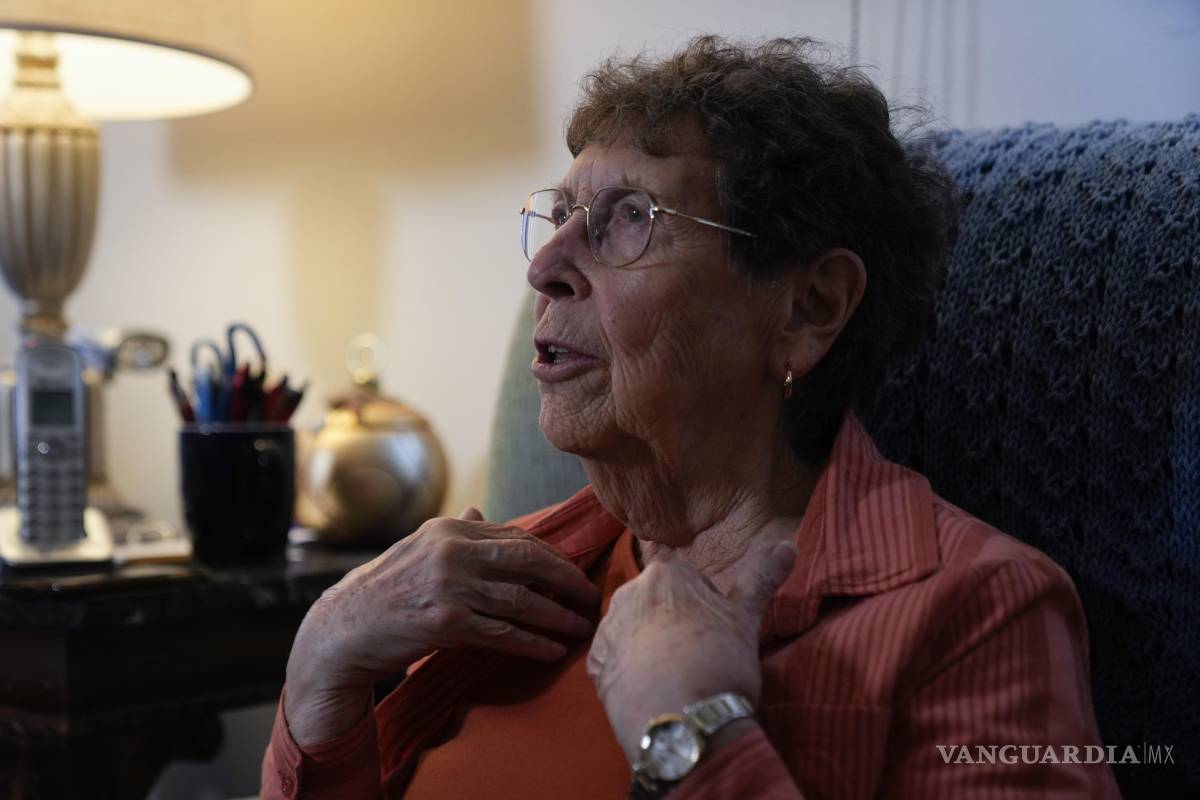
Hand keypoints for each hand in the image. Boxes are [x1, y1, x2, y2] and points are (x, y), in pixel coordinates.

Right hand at [285, 507, 599, 745]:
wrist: (341, 630)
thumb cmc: (385, 591)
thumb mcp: (418, 550)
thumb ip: (456, 533)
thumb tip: (482, 511)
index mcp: (450, 528)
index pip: (517, 537)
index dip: (553, 557)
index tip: (574, 574)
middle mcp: (452, 550)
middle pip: (528, 561)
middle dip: (566, 580)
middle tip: (591, 595)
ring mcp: (449, 584)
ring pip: (521, 600)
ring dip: (557, 617)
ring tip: (580, 627)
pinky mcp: (445, 620)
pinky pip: (502, 632)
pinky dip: (533, 642)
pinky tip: (552, 650)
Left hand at [586, 539, 796, 762]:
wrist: (682, 718)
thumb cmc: (718, 661)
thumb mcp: (746, 618)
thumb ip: (763, 577)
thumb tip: (788, 544)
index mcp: (665, 574)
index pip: (688, 581)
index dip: (706, 609)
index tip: (715, 635)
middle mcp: (627, 592)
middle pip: (656, 604)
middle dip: (673, 623)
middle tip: (697, 657)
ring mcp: (606, 628)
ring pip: (633, 631)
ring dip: (649, 647)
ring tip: (674, 678)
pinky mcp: (593, 664)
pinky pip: (614, 661)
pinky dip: (629, 672)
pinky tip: (651, 691)